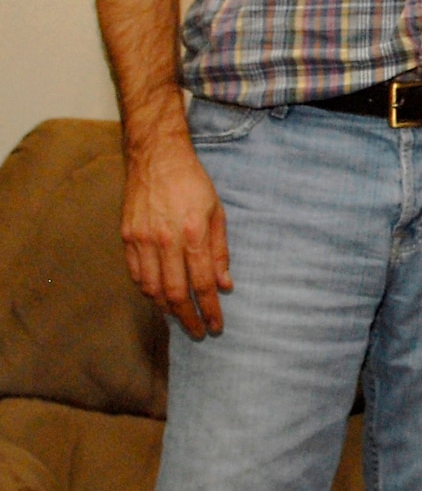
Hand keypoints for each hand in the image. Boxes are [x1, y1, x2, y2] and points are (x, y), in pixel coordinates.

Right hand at [121, 134, 231, 337]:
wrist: (157, 159)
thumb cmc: (193, 184)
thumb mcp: (217, 213)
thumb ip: (220, 251)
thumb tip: (225, 285)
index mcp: (193, 234)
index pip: (202, 283)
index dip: (210, 309)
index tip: (216, 325)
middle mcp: (166, 241)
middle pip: (176, 292)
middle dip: (188, 317)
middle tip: (198, 331)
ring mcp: (143, 240)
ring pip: (152, 288)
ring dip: (166, 308)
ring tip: (179, 317)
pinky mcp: (127, 237)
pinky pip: (136, 274)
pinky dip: (147, 290)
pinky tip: (157, 297)